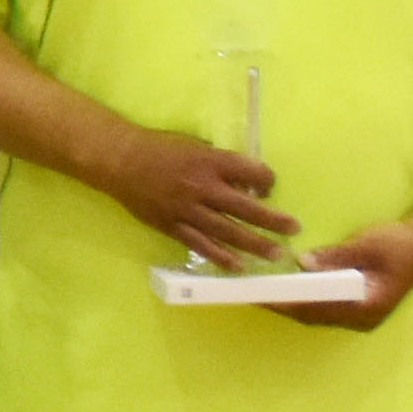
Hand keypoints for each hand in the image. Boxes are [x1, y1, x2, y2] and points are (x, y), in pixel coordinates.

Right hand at [109, 128, 297, 272]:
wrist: (119, 160)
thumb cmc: (159, 148)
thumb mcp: (194, 145)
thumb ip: (220, 163)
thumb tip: (246, 183)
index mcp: (210, 161)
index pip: (251, 172)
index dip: (267, 180)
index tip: (269, 188)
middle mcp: (202, 186)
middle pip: (246, 207)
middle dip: (273, 220)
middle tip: (293, 229)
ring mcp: (186, 209)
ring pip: (227, 230)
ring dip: (254, 243)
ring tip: (275, 253)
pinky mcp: (171, 225)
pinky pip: (200, 244)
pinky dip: (220, 256)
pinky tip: (238, 266)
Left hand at [268, 224, 412, 330]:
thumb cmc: (398, 244)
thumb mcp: (368, 245)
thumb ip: (337, 255)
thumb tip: (303, 262)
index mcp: (367, 306)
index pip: (319, 309)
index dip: (288, 303)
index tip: (262, 296)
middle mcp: (361, 317)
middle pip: (313, 316)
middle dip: (281, 306)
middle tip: (251, 293)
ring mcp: (358, 315)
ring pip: (315, 314)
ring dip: (289, 304)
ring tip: (259, 292)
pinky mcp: (354, 307)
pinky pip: (322, 308)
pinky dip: (301, 300)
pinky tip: (283, 289)